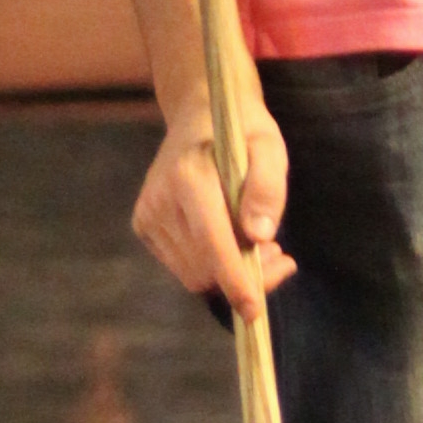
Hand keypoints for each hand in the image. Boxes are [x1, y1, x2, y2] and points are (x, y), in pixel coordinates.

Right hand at [133, 89, 291, 314]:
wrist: (200, 113)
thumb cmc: (241, 131)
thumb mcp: (269, 147)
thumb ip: (268, 188)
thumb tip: (258, 236)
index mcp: (188, 177)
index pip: (212, 243)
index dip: (235, 280)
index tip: (254, 309)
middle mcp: (159, 200)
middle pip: (203, 268)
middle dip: (243, 277)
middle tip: (279, 257)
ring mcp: (147, 215)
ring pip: (192, 274)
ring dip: (229, 273)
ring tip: (259, 245)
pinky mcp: (144, 226)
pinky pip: (182, 265)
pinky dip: (210, 265)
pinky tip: (232, 241)